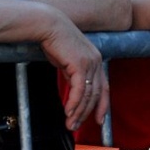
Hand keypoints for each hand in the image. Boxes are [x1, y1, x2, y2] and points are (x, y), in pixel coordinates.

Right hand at [39, 16, 107, 130]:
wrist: (46, 25)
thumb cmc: (52, 38)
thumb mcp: (66, 58)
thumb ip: (73, 72)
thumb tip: (74, 88)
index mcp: (95, 58)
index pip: (103, 87)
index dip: (102, 105)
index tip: (99, 119)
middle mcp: (96, 61)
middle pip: (96, 94)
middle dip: (87, 113)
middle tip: (76, 125)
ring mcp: (90, 63)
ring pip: (88, 94)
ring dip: (78, 111)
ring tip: (70, 122)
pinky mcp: (80, 65)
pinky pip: (79, 90)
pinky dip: (74, 103)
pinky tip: (68, 111)